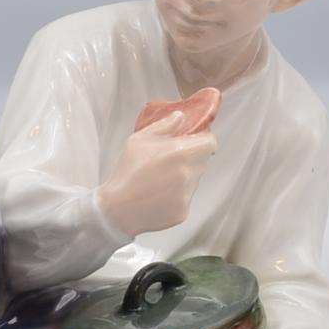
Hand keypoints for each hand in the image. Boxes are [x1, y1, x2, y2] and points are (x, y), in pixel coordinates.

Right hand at [96, 97, 217, 237]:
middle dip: (190, 159)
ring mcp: (187, 195)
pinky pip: (185, 199)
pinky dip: (176, 197)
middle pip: (201, 162)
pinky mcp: (183, 212)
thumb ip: (164, 126)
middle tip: (169, 162)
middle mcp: (188, 174)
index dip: (203, 141)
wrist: (118, 209)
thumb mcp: (138, 141)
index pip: (210, 144)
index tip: (193, 143)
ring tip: (159, 182)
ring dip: (183, 178)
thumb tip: (180, 117)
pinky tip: (158, 196)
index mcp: (181, 153)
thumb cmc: (126, 172)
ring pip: (193, 181)